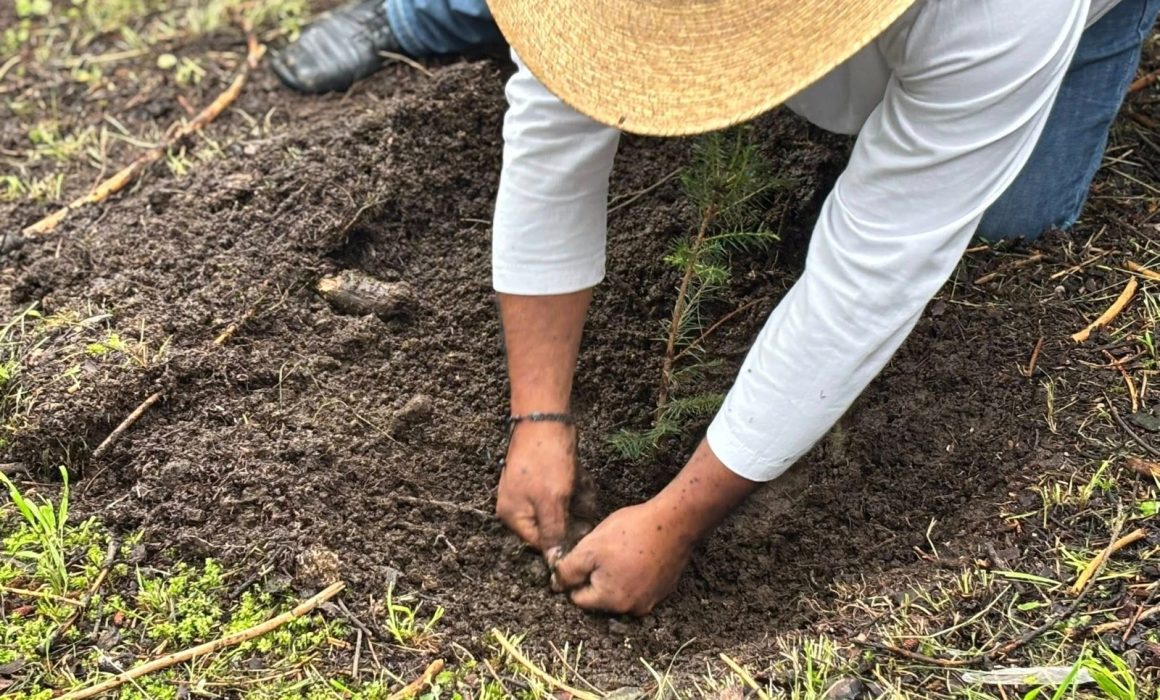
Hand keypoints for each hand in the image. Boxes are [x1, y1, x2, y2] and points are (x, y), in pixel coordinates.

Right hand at [496, 421, 580, 553]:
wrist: (546, 416)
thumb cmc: (545, 459)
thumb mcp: (551, 501)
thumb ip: (553, 533)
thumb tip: (554, 562)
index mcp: (514, 515)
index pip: (542, 543)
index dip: (565, 538)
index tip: (584, 530)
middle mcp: (519, 505)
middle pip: (555, 525)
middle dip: (573, 512)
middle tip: (580, 497)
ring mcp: (533, 490)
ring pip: (565, 508)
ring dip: (578, 498)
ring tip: (580, 483)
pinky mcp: (546, 477)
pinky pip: (567, 492)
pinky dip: (576, 485)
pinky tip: (580, 474)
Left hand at [551, 500, 691, 614]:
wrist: (675, 522)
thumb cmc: (631, 533)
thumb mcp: (589, 547)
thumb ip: (567, 571)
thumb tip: (556, 585)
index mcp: (611, 602)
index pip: (578, 598)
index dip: (574, 576)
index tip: (584, 556)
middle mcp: (632, 609)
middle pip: (600, 598)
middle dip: (595, 577)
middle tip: (604, 551)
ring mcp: (651, 601)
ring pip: (620, 592)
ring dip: (616, 576)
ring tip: (622, 550)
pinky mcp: (664, 589)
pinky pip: (639, 586)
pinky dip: (635, 574)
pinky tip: (637, 554)